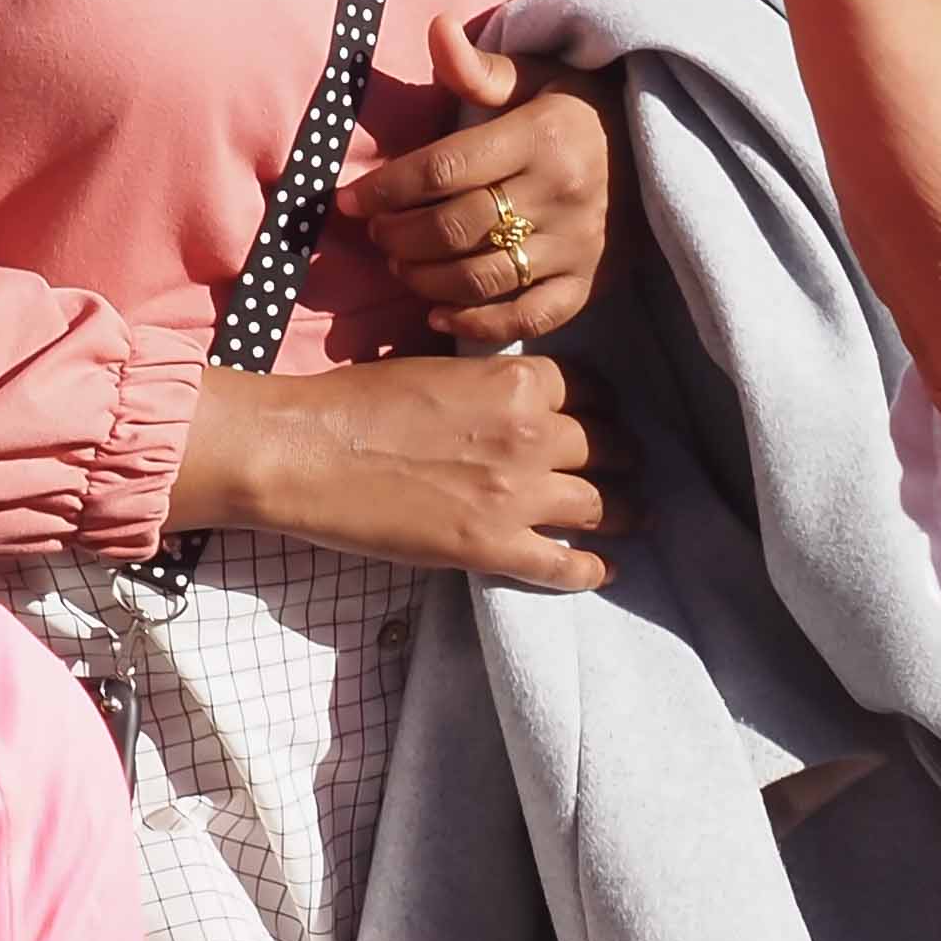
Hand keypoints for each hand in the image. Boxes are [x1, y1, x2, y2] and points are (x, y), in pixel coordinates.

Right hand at [175, 349, 621, 586]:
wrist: (307, 453)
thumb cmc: (355, 402)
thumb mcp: (439, 369)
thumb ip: (491, 386)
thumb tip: (513, 402)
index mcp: (519, 381)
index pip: (594, 390)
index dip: (603, 407)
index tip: (603, 419)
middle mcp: (533, 433)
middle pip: (609, 447)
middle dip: (622, 458)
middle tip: (628, 469)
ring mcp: (518, 495)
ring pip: (603, 506)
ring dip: (624, 513)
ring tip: (633, 519)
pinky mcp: (494, 548)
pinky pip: (566, 565)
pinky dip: (591, 570)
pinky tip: (602, 571)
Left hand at [349, 15, 608, 346]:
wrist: (662, 147)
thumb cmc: (580, 108)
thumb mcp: (537, 76)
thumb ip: (481, 67)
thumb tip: (436, 29)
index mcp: (539, 136)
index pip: (443, 168)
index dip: (386, 188)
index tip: (348, 200)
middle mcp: (559, 193)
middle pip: (455, 227)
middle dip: (400, 235)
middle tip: (376, 233)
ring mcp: (577, 245)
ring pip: (482, 277)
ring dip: (426, 279)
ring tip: (401, 265)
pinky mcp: (590, 284)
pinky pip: (527, 317)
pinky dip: (476, 324)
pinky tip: (438, 316)